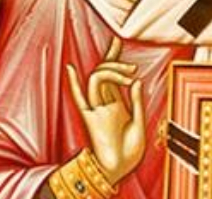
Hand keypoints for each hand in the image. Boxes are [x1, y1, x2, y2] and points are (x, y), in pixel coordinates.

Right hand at [65, 37, 145, 184]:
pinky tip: (71, 69)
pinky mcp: (90, 118)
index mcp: (118, 103)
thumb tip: (136, 80)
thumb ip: (136, 102)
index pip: (114, 74)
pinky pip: (79, 98)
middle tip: (132, 69)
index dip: (114, 57)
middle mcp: (105, 102)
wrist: (118, 170)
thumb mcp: (139, 123)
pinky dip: (74, 84)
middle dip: (116, 64)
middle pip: (104, 73)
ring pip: (97, 80)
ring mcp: (97, 108)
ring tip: (128, 74)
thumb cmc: (129, 152)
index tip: (116, 41)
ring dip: (111, 71)